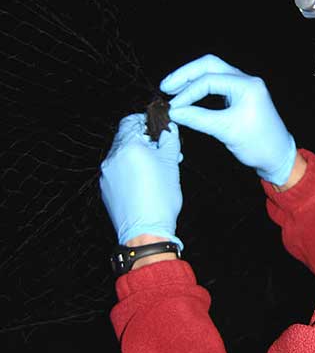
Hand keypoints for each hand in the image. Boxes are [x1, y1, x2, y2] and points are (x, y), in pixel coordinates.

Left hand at [99, 114, 182, 247]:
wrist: (145, 231)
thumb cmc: (160, 198)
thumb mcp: (171, 164)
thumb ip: (170, 141)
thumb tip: (169, 130)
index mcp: (128, 147)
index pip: (130, 121)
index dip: (145, 122)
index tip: (157, 127)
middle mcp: (112, 158)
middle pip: (126, 138)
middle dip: (145, 141)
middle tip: (162, 150)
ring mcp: (107, 174)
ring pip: (122, 156)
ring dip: (138, 156)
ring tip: (156, 168)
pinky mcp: (106, 189)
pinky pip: (118, 172)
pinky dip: (130, 171)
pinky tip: (145, 182)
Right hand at [160, 54, 296, 185]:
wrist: (278, 157)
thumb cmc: (259, 144)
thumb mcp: (227, 131)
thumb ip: (198, 119)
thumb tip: (173, 112)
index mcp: (246, 85)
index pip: (208, 80)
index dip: (187, 93)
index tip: (172, 108)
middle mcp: (246, 80)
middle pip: (209, 65)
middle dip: (186, 75)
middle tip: (166, 87)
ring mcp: (243, 87)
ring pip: (213, 73)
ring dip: (192, 80)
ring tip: (172, 91)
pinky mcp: (240, 96)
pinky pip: (217, 85)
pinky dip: (201, 89)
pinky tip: (188, 97)